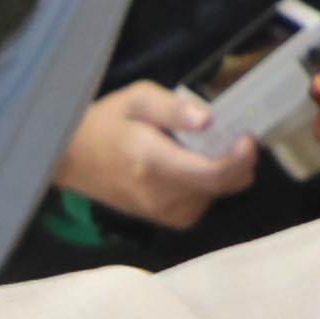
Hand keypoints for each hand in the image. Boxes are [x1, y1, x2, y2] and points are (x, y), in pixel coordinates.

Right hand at [60, 81, 249, 229]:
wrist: (71, 160)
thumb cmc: (105, 124)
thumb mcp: (136, 99)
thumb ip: (173, 108)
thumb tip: (209, 119)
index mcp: (154, 164)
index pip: (212, 173)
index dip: (240, 158)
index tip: (248, 136)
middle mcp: (162, 196)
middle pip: (223, 185)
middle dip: (236, 159)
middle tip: (230, 132)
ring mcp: (165, 213)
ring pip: (218, 193)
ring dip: (220, 169)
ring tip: (197, 146)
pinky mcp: (168, 219)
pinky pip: (205, 200)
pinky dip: (207, 181)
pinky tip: (187, 163)